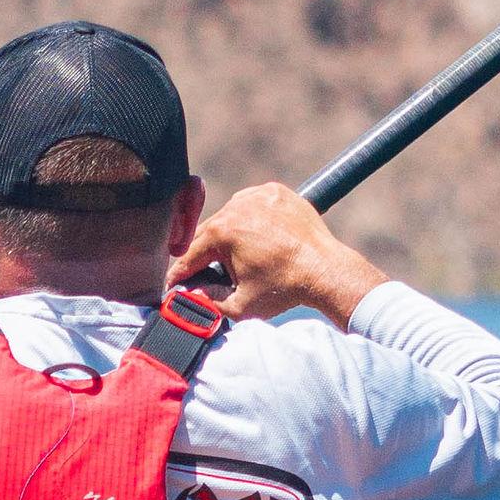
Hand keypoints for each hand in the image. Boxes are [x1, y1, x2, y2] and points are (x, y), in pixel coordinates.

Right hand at [170, 183, 385, 327]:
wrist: (325, 270)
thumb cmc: (285, 287)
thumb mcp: (240, 306)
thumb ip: (209, 302)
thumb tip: (193, 295)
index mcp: (222, 232)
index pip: (191, 254)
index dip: (181, 273)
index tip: (174, 283)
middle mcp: (237, 207)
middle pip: (209, 233)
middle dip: (207, 255)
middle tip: (206, 274)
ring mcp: (257, 196)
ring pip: (230, 216)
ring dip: (229, 234)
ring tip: (238, 257)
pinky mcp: (276, 192)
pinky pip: (252, 205)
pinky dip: (250, 219)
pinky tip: (257, 238)